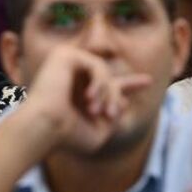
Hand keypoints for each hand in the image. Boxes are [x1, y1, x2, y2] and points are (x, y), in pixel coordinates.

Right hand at [20, 46, 151, 153]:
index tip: (148, 82)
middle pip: (108, 75)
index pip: (107, 83)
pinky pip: (97, 64)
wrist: (43, 128)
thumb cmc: (65, 137)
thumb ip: (113, 117)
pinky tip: (90, 98)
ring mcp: (65, 63)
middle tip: (112, 114)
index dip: (129, 84)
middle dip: (118, 93)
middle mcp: (70, 76)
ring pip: (104, 72)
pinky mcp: (63, 55)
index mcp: (76, 93)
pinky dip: (100, 82)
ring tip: (100, 112)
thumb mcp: (98, 132)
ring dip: (108, 94)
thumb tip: (124, 101)